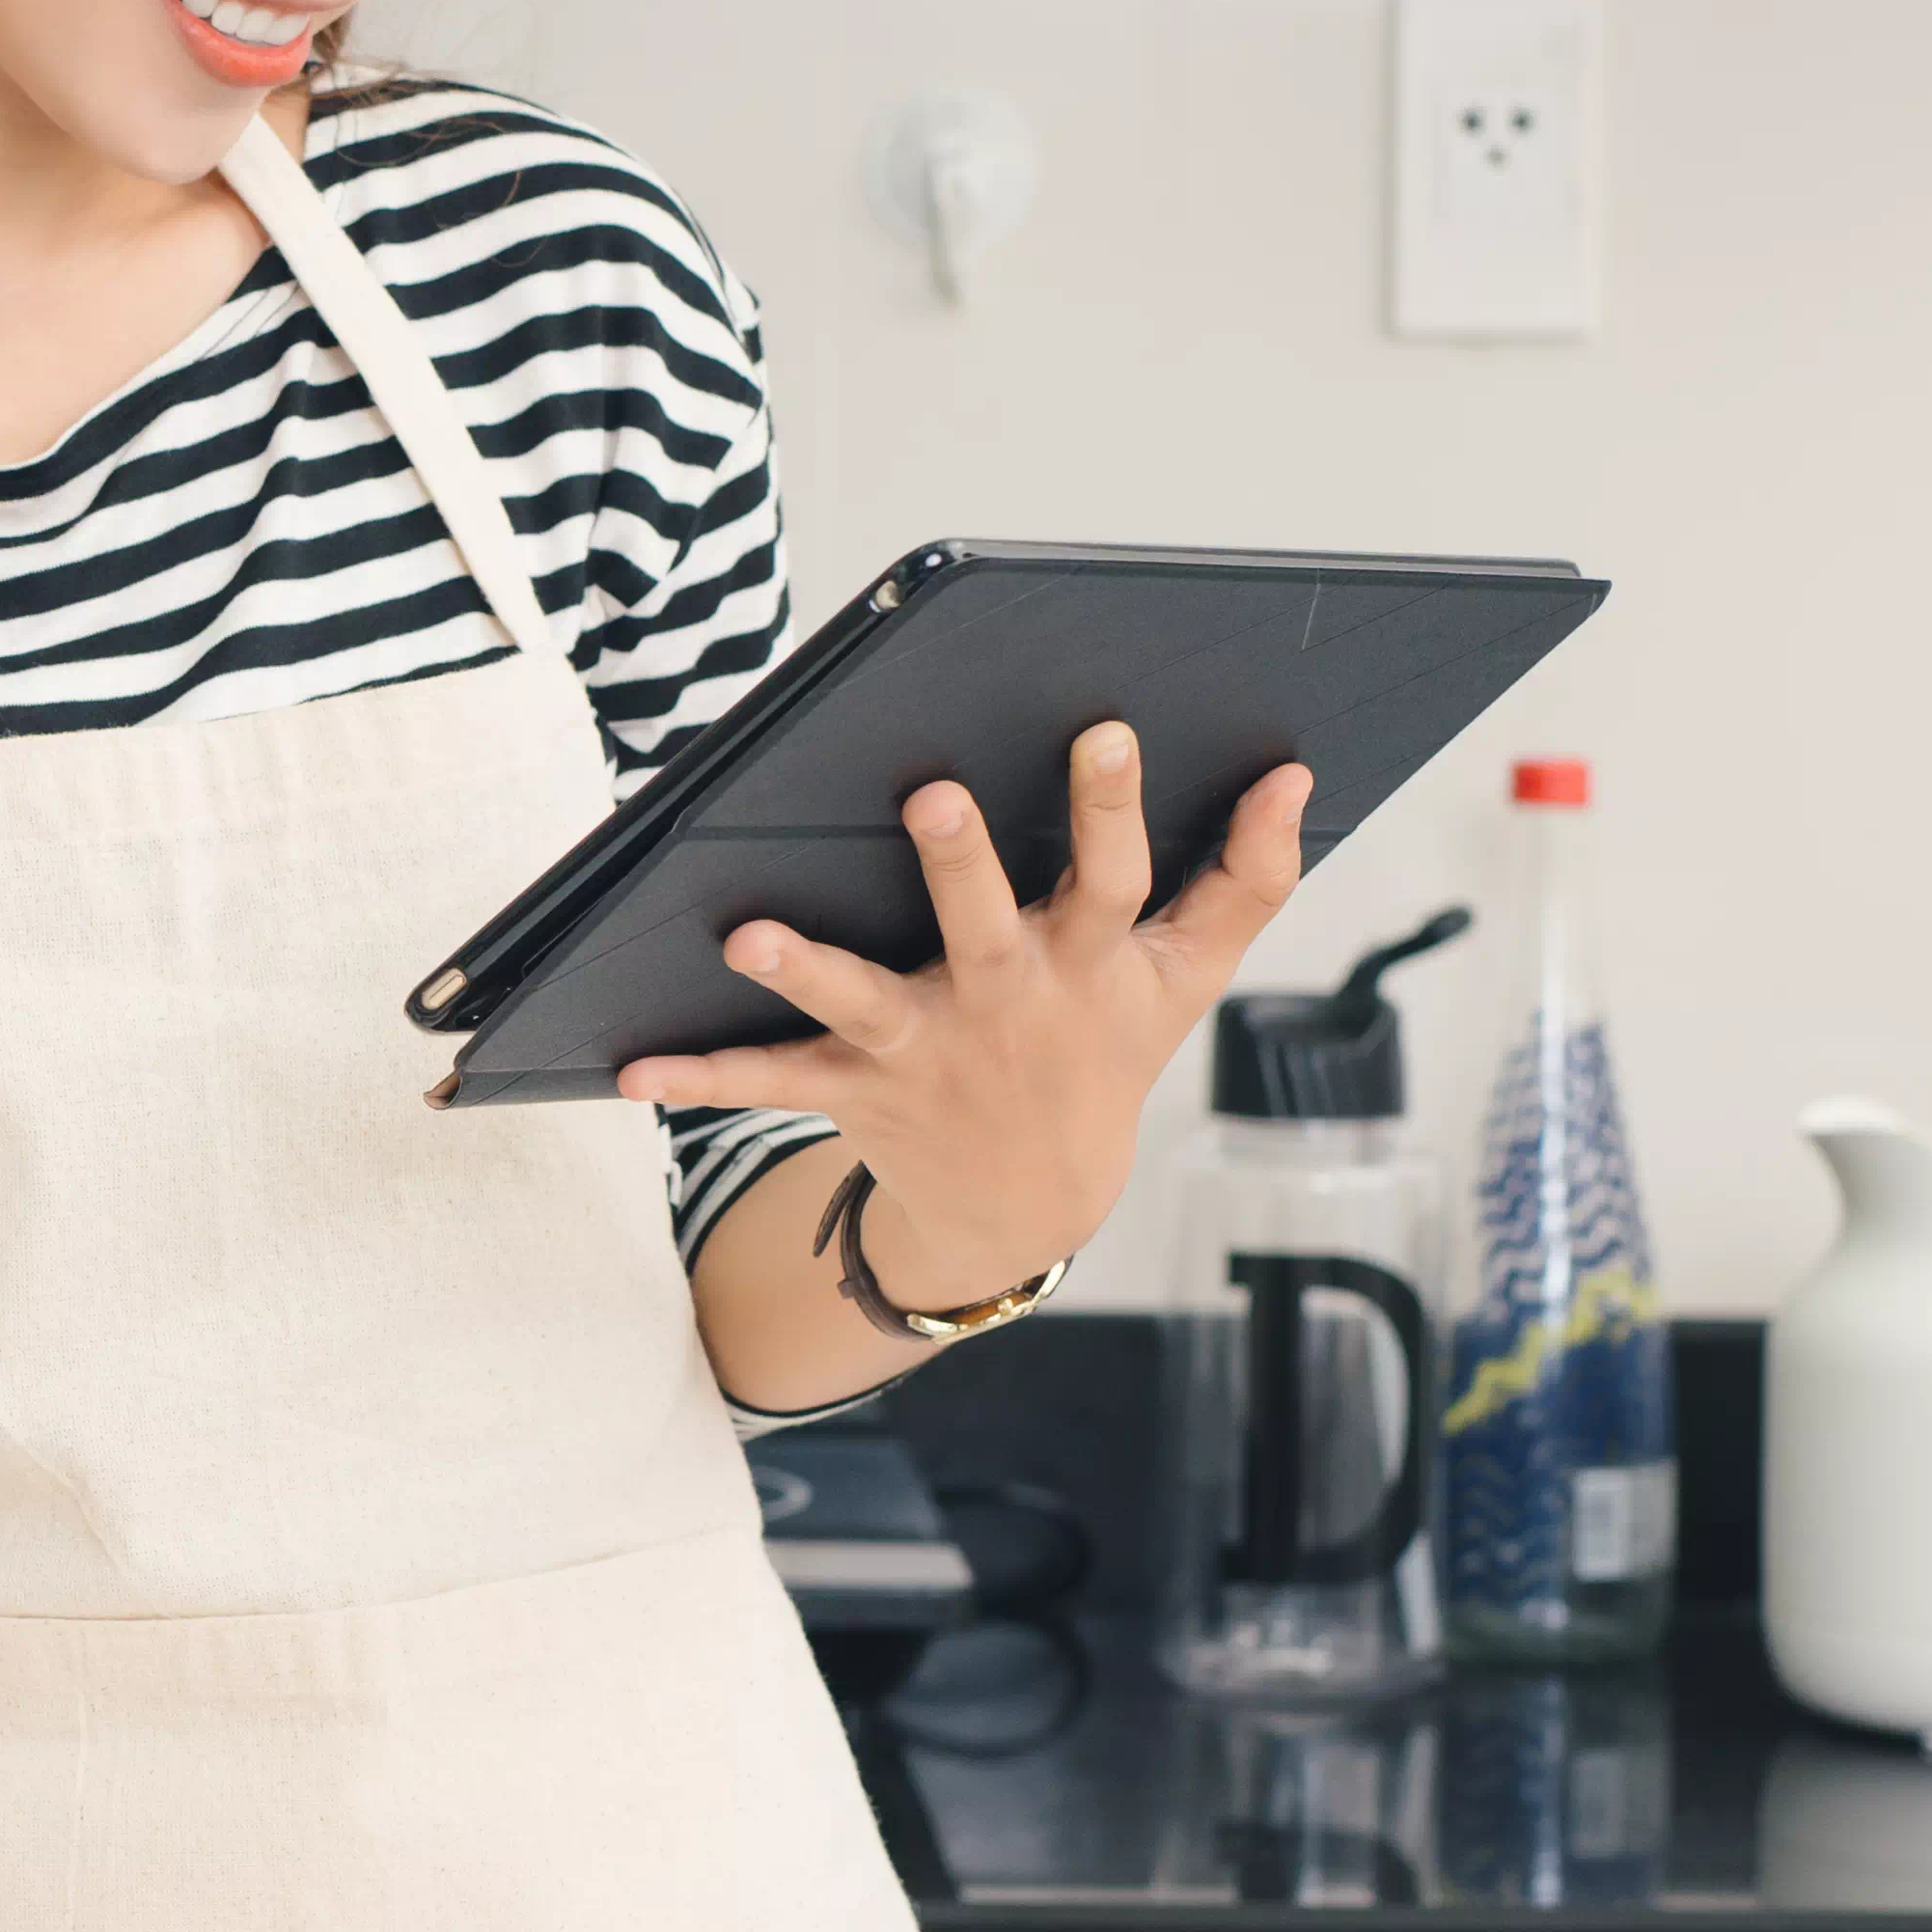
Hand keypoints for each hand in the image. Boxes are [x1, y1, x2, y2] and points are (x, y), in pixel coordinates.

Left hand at [611, 727, 1309, 1303]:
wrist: (1034, 1204)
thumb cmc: (1109, 1051)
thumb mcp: (1192, 978)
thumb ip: (1250, 878)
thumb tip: (1297, 776)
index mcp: (1089, 963)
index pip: (1112, 875)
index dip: (1111, 806)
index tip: (1101, 727)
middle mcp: (1007, 1003)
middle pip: (984, 927)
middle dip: (959, 864)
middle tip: (929, 795)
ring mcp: (927, 1049)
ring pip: (862, 1003)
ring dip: (804, 969)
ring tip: (747, 932)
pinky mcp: (857, 1089)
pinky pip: (771, 1082)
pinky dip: (702, 1076)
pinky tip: (633, 1068)